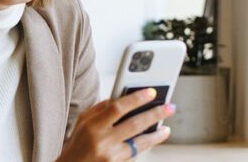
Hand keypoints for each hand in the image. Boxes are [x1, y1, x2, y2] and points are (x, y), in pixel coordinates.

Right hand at [57, 88, 175, 161]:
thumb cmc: (78, 143)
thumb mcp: (83, 121)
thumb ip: (101, 108)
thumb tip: (121, 97)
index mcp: (93, 125)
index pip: (118, 107)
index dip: (136, 98)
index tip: (151, 92)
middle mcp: (102, 140)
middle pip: (134, 124)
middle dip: (155, 114)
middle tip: (169, 107)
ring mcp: (110, 155)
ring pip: (140, 143)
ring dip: (156, 135)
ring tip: (166, 128)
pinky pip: (135, 153)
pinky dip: (146, 145)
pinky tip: (154, 138)